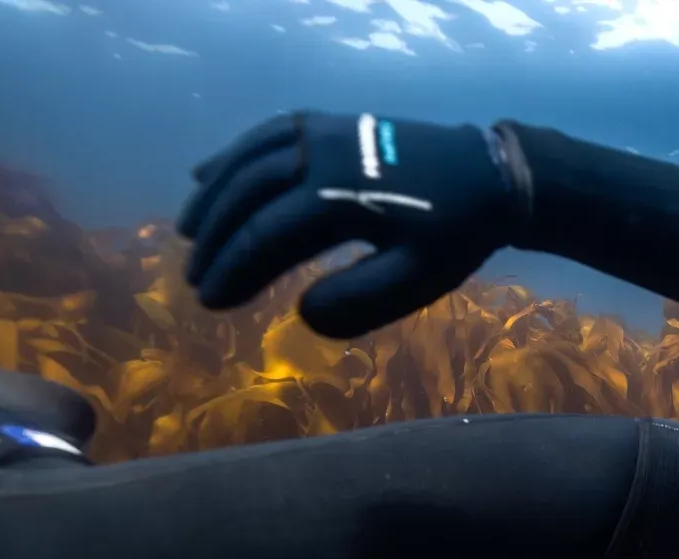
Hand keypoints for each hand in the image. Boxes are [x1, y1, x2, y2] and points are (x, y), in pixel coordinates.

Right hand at [176, 111, 520, 337]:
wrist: (491, 177)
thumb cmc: (455, 236)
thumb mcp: (417, 279)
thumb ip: (360, 300)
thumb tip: (301, 315)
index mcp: (339, 199)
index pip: (266, 236)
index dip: (232, 270)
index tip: (209, 302)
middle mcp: (322, 156)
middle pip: (247, 195)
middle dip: (215, 237)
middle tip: (194, 276)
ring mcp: (325, 133)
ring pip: (249, 159)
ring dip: (214, 194)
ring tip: (187, 229)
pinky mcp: (332, 124)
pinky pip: (270, 132)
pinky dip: (234, 152)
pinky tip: (208, 172)